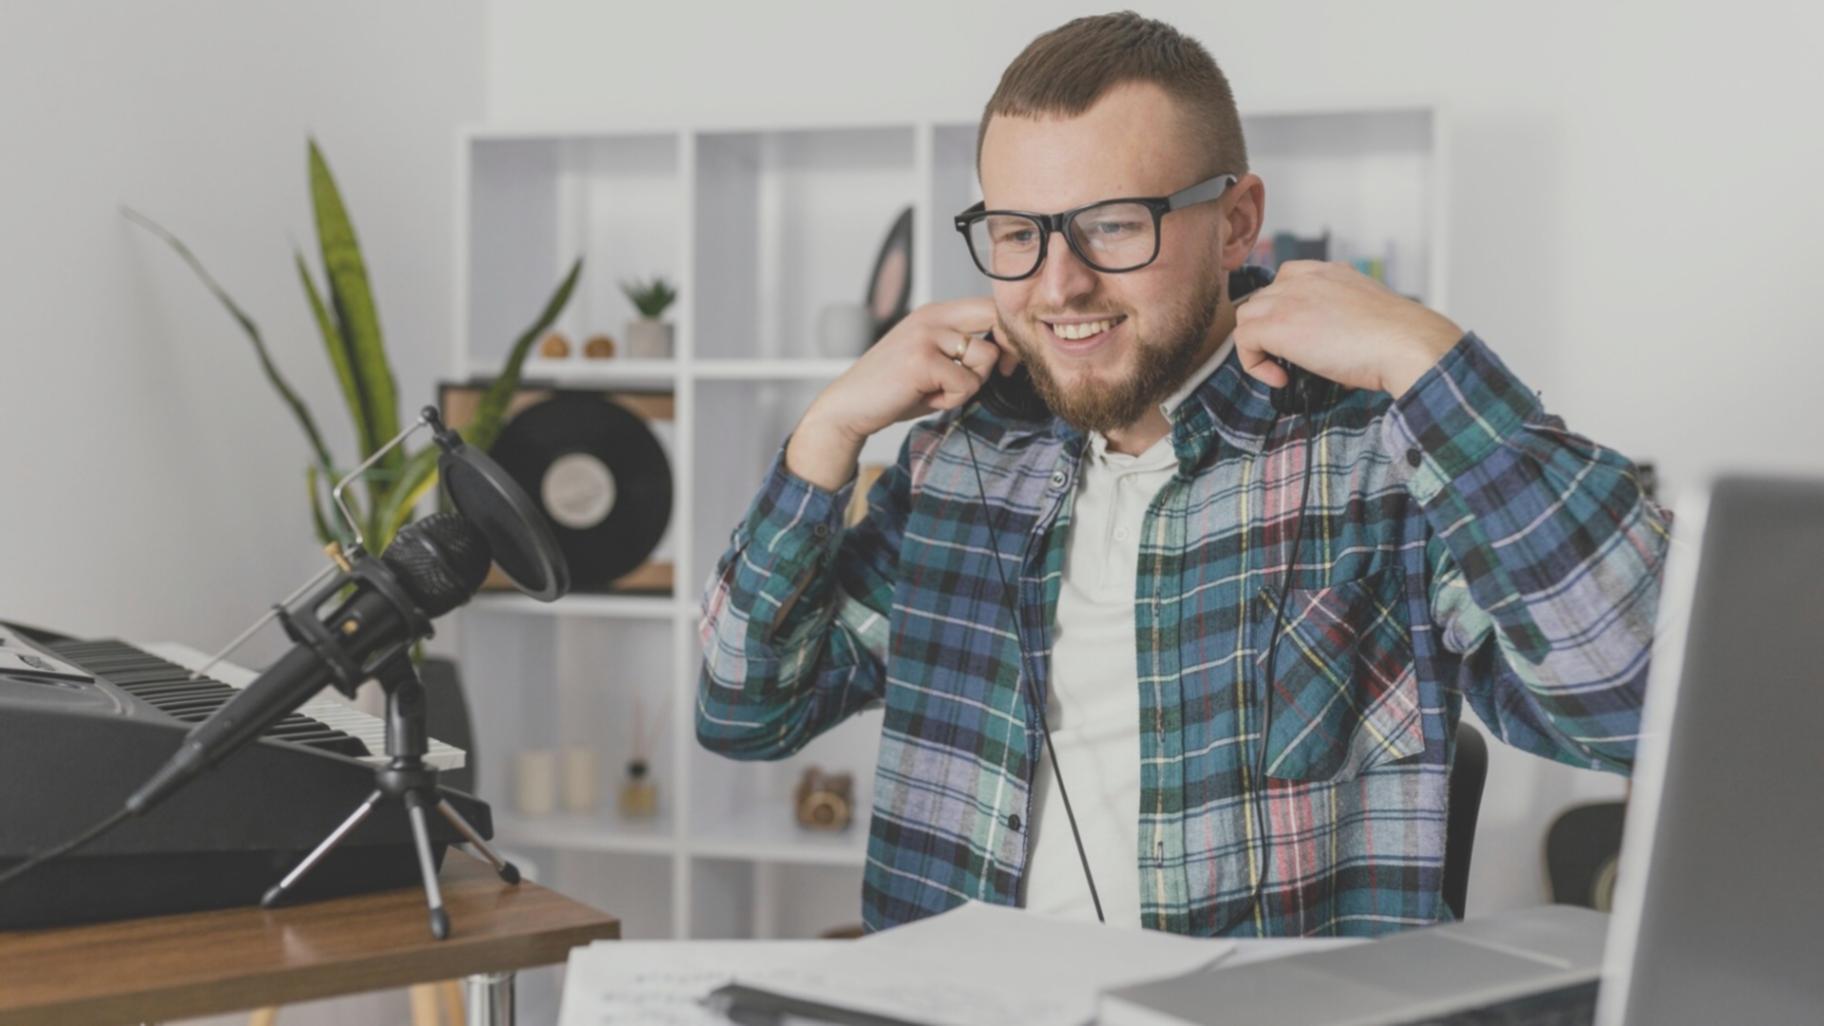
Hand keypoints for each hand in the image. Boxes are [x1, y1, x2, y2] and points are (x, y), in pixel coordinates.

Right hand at [787, 298, 1013, 489]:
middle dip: (1004, 350)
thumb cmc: (893, 389)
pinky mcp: (922, 360)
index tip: (1004, 362)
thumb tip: (1008, 355)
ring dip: (971, 383)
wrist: (849, 407)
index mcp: (935, 313)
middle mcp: (932, 317)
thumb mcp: (932, 361)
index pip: (989, 306)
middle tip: (991, 375)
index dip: (1006, 334)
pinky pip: (966, 384)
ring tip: (940, 391)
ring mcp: (926, 336)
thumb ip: (962, 352)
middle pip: (995, 317)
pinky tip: (928, 399)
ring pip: (985, 357)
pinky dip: (952, 399)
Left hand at [1233, 261, 1464, 397]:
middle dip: (1271, 329)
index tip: (1303, 338)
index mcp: (1329, 271)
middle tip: (1293, 358)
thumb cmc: (1398, 339)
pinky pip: (1243, 340)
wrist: (1406, 343)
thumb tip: (1334, 358)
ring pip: (1247, 317)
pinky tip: (1282, 378)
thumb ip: (1341, 323)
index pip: (1287, 280)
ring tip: (1286, 368)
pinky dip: (1255, 364)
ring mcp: (1288, 298)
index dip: (1286, 310)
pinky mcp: (1277, 324)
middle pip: (1263, 299)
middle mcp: (1305, 278)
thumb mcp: (1367, 317)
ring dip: (1260, 344)